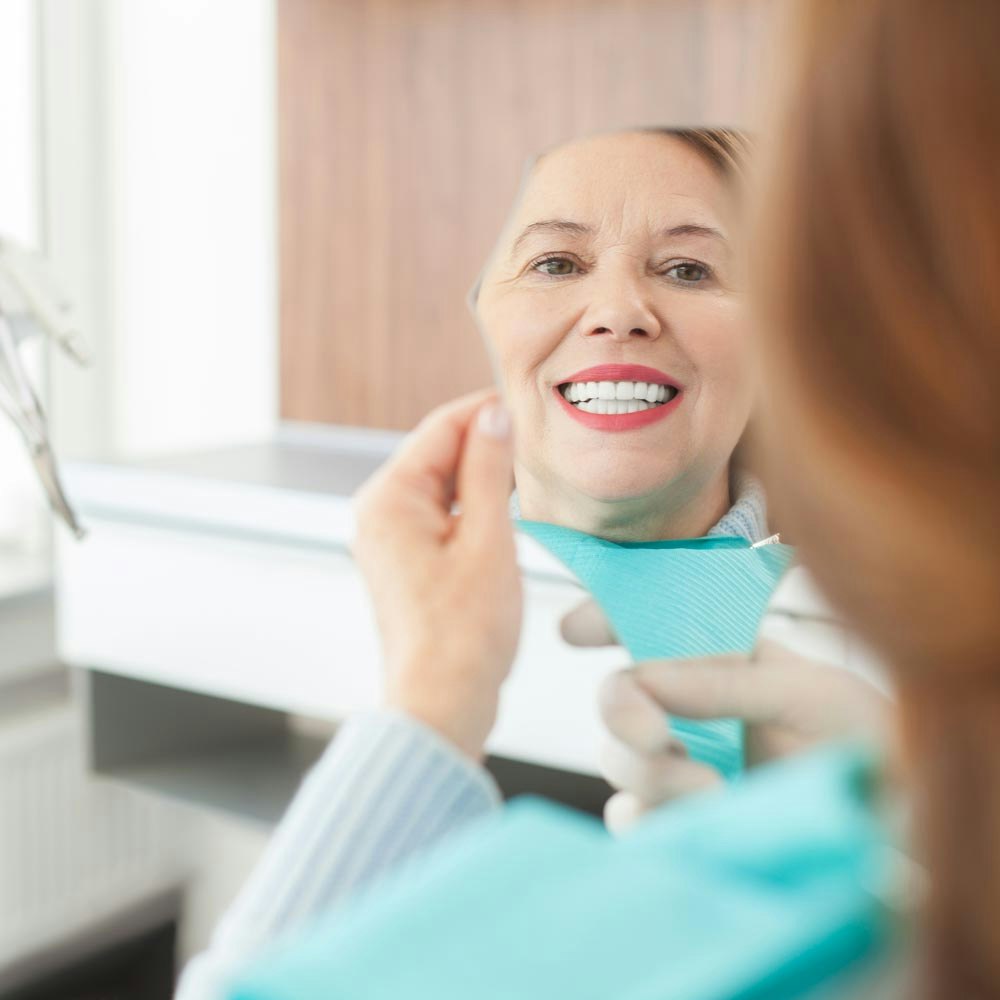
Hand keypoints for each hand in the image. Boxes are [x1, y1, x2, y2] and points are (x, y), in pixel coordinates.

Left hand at [353, 390, 521, 760]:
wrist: (441, 703)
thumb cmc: (464, 634)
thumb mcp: (489, 541)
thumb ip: (488, 471)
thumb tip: (493, 416)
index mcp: (389, 499)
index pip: (440, 428)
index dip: (486, 411)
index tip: (529, 405)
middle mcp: (377, 513)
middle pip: (436, 454)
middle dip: (485, 444)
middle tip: (538, 443)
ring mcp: (387, 539)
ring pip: (440, 485)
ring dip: (481, 477)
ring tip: (529, 478)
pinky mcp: (403, 562)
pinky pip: (438, 515)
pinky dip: (471, 508)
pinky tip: (505, 513)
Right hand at [562, 600, 888, 831]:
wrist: (893, 823)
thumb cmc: (862, 738)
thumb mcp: (809, 691)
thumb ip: (727, 680)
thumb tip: (644, 674)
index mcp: (716, 657)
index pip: (646, 624)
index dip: (604, 617)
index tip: (575, 629)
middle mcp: (689, 708)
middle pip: (617, 698)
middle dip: (624, 713)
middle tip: (659, 737)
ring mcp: (682, 767)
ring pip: (617, 761)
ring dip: (650, 773)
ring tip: (713, 793)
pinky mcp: (682, 824)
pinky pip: (631, 820)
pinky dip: (648, 820)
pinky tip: (695, 823)